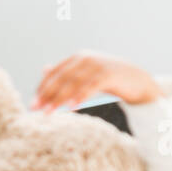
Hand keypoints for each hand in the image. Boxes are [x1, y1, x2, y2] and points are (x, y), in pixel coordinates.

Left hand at [32, 51, 161, 112]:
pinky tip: (72, 108)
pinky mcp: (109, 74)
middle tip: (35, 109)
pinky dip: (81, 97)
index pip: (54, 73)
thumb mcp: (85, 74)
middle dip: (47, 94)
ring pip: (74, 83)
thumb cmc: (109, 79)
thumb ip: (67, 73)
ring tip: (49, 112)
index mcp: (77, 58)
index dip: (42, 87)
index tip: (33, 103)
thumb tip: (44, 69)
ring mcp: (98, 65)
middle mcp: (86, 59)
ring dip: (59, 98)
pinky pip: (91, 87)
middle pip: (61, 78)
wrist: (138, 80)